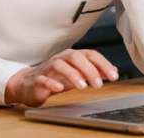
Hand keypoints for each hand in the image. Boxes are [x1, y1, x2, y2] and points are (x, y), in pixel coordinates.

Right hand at [4, 49, 118, 106]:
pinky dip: (52, 83)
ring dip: (72, 74)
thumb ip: (95, 71)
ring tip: (82, 86)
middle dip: (89, 69)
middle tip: (99, 84)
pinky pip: (44, 79)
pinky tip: (59, 88)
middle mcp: (61, 59)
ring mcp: (48, 68)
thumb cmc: (57, 77)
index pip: (90, 54)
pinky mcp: (38, 80)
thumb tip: (113, 71)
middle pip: (76, 57)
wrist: (30, 83)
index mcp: (73, 56)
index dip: (103, 64)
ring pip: (59, 65)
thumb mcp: (78, 74)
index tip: (114, 76)